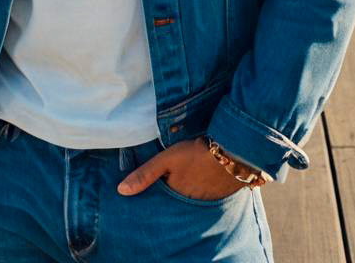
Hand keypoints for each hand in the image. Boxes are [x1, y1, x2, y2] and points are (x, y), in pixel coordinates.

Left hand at [117, 136, 249, 201]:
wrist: (233, 150)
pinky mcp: (222, 193)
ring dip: (191, 189)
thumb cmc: (196, 154)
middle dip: (175, 191)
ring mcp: (208, 199)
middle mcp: (192, 202)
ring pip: (194, 196)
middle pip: (179, 198)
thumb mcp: (166, 160)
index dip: (160, 190)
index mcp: (177, 195)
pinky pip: (209, 193)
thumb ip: (145, 174)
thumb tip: (121, 191)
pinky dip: (205, 187)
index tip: (157, 182)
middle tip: (175, 178)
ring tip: (189, 177)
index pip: (163, 198)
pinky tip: (205, 176)